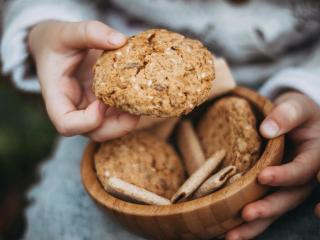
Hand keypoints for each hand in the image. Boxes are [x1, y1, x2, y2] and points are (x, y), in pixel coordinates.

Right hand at [28, 20, 138, 140]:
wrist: (56, 46)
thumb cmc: (56, 41)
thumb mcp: (67, 32)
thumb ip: (89, 32)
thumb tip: (120, 40)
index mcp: (57, 97)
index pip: (67, 125)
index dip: (87, 121)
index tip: (101, 102)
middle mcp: (74, 109)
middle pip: (95, 133)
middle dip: (118, 127)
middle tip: (136, 110)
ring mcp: (89, 109)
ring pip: (110, 128)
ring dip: (128, 120)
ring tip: (143, 101)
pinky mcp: (102, 104)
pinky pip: (118, 115)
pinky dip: (130, 110)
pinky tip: (141, 94)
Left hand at [226, 91, 319, 239]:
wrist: (294, 119)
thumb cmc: (296, 112)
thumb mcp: (295, 106)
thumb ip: (286, 115)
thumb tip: (267, 130)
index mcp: (314, 156)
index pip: (303, 169)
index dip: (286, 175)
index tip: (265, 177)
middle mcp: (304, 176)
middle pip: (290, 197)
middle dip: (269, 207)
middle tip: (247, 214)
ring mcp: (289, 186)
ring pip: (276, 209)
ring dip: (256, 225)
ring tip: (232, 236)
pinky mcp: (275, 191)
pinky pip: (266, 209)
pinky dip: (250, 224)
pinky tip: (230, 233)